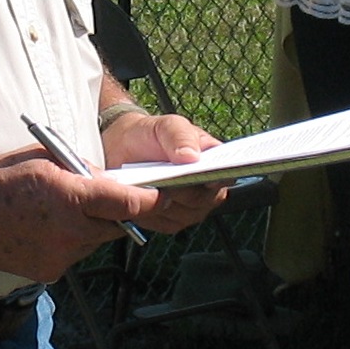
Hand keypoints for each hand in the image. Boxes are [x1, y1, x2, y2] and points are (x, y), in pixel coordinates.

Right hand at [0, 150, 165, 283]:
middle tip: (107, 199)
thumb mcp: (46, 159)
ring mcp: (61, 256)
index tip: (162, 194)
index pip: (129, 204)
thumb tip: (110, 182)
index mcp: (72, 198)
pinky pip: (74, 255)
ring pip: (94, 241)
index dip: (150, 199)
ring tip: (61, 213)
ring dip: (89, 228)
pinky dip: (69, 242)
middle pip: (117, 225)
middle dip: (116, 212)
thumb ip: (83, 171)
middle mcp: (71, 232)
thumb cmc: (0, 179)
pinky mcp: (50, 272)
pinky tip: (45, 230)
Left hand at [102, 110, 228, 233]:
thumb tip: (192, 156)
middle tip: (165, 180)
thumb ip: (180, 135)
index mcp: (214, 162)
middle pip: (203, 200)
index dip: (220, 178)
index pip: (227, 174)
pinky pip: (163, 223)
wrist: (122, 148)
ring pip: (183, 215)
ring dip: (163, 202)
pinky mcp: (169, 221)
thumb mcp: (165, 125)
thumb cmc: (151, 135)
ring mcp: (189, 208)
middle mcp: (207, 190)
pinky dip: (149, 212)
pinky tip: (138, 197)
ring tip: (148, 186)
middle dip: (183, 191)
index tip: (209, 178)